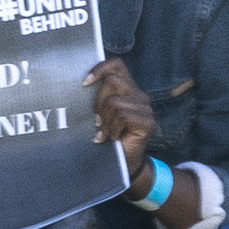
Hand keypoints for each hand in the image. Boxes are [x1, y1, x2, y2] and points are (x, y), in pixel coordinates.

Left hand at [85, 57, 157, 179]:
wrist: (122, 164)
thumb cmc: (108, 137)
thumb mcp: (99, 113)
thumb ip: (96, 97)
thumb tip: (80, 85)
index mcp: (127, 88)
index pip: (116, 65)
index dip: (100, 68)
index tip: (84, 83)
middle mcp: (138, 94)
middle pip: (112, 81)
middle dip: (98, 103)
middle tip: (97, 122)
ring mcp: (145, 107)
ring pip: (114, 102)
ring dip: (105, 121)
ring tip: (106, 133)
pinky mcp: (148, 121)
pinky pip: (122, 116)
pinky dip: (113, 129)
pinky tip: (113, 138)